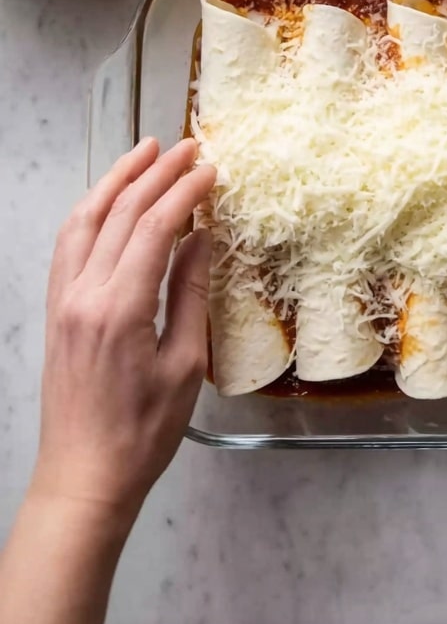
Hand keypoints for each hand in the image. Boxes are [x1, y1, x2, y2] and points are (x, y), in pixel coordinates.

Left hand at [31, 138, 215, 526]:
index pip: (154, 227)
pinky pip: (69, 244)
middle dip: (157, 174)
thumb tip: (202, 237)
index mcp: (119, 309)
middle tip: (189, 147)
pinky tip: (109, 197)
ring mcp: (63, 300)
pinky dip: (91, 210)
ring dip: (116, 179)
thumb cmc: (143, 432)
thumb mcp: (184, 365)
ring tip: (145, 150)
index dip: (185, 191)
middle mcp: (83, 295)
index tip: (212, 168)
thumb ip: (190, 294)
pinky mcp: (56, 310)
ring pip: (85, 219)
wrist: (85, 476)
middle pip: (120, 214)